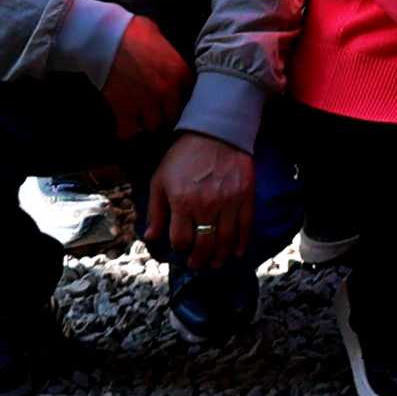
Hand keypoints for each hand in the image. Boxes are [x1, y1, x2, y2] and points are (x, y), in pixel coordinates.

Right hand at [100, 14, 192, 135]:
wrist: (104, 37)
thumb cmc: (131, 30)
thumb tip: (163, 56)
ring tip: (138, 114)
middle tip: (155, 108)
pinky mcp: (124, 110)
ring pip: (153, 125)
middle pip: (173, 115)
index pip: (189, 94)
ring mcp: (146, 103)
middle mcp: (167, 91)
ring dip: (146, 121)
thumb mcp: (158, 35)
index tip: (171, 97)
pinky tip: (123, 123)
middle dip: (164, 113)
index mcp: (179, 71)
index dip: (179, 96)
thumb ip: (166, 52)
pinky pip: (128, 131)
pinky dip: (125, 129)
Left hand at [138, 127, 255, 267]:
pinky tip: (238, 253)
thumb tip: (151, 237)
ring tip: (214, 263)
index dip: (179, 249)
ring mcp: (229, 202)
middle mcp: (206, 205)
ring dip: (220, 257)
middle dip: (199, 260)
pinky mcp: (246, 196)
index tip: (180, 250)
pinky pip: (246, 226)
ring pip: (226, 240)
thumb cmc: (184, 156)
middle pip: (204, 245)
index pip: (181, 240)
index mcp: (182, 201)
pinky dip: (242, 243)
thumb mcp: (161, 179)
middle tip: (196, 264)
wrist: (217, 131)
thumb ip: (156, 210)